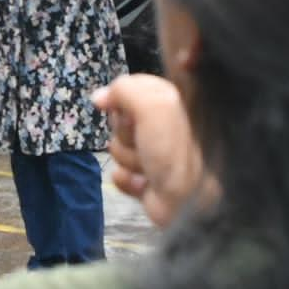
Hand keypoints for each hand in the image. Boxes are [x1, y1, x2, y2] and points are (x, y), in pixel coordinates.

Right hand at [97, 73, 209, 228]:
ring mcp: (154, 153)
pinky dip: (128, 180)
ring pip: (117, 146)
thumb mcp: (153, 107)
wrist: (189, 203)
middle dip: (126, 133)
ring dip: (128, 159)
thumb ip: (124, 89)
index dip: (122, 96)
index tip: (121, 108)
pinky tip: (143, 184)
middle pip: (120, 117)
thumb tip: (99, 97)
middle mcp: (163, 124)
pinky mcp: (147, 178)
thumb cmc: (174, 152)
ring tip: (148, 168)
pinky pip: (119, 172)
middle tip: (144, 142)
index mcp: (171, 101)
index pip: (132, 85)